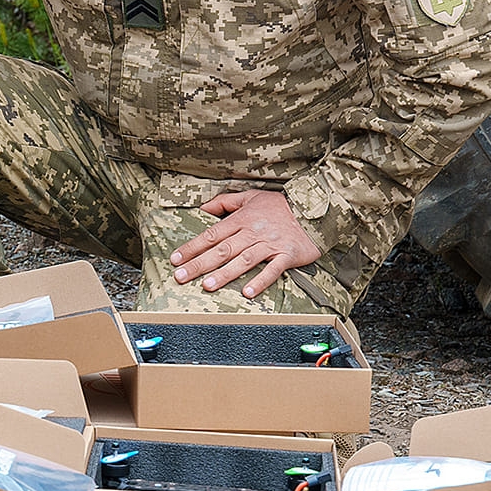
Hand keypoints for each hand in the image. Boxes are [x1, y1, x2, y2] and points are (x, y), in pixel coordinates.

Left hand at [171, 190, 323, 298]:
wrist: (315, 210)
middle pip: (222, 249)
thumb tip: (203, 207)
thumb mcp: (251, 197)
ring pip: (244, 260)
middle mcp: (253, 232)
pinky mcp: (287, 255)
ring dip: (225, 273)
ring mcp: (270, 244)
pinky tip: (248, 293)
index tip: (175, 259)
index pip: (211, 235)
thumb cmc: (280, 206)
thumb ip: (226, 202)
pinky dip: (260, 281)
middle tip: (180, 276)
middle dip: (199, 264)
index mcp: (242, 219)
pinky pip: (273, 270)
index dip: (192, 247)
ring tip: (207, 285)